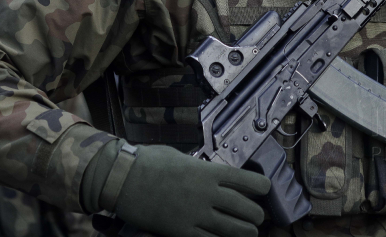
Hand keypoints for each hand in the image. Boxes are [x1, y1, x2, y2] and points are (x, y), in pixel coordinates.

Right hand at [83, 140, 270, 236]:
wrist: (122, 178)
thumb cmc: (148, 162)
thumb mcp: (180, 157)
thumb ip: (200, 169)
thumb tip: (213, 176)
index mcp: (208, 171)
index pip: (250, 182)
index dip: (262, 188)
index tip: (263, 190)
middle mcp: (207, 194)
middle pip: (248, 210)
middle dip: (256, 215)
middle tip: (255, 216)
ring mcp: (195, 215)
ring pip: (236, 231)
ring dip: (246, 232)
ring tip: (247, 231)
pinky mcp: (182, 231)